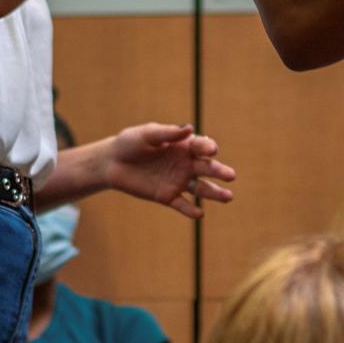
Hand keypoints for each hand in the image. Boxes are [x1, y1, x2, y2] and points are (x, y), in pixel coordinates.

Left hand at [102, 122, 237, 219]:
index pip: (201, 147)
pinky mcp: (167, 196)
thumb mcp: (147, 134)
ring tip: (228, 197)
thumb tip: (189, 129)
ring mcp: (178, 181)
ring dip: (214, 193)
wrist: (112, 162)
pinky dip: (191, 210)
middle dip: (219, 171)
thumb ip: (167, 133)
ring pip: (201, 189)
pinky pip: (182, 204)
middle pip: (207, 168)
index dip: (208, 147)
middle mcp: (185, 164)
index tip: (211, 150)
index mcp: (183, 146)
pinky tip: (199, 213)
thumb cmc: (130, 143)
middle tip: (231, 175)